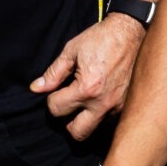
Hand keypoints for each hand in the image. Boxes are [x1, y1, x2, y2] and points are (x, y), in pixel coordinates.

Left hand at [32, 10, 145, 138]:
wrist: (130, 32)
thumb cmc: (100, 38)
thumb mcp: (71, 51)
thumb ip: (53, 73)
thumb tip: (36, 89)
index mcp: (86, 88)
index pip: (57, 109)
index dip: (51, 100)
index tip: (57, 90)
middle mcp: (103, 103)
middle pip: (77, 133)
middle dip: (67, 122)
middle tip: (67, 105)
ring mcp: (117, 106)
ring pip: (94, 128)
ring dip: (85, 118)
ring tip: (84, 99)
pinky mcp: (127, 105)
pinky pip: (108, 119)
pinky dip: (99, 112)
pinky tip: (98, 96)